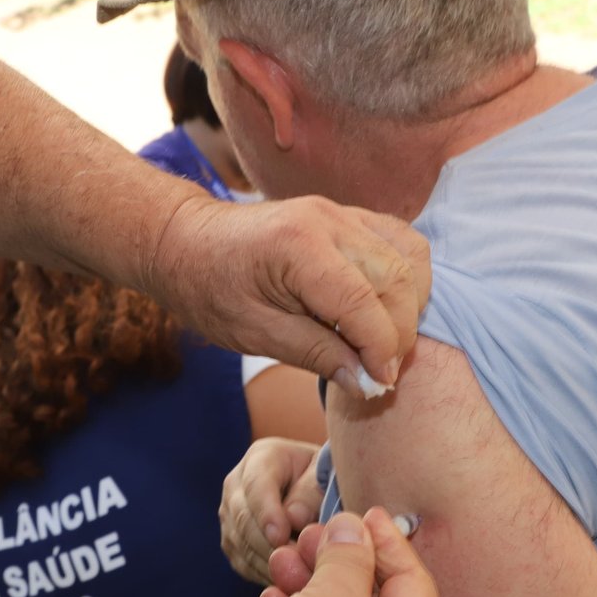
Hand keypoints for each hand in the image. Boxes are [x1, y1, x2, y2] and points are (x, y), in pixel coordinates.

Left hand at [149, 195, 429, 399]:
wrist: (186, 241)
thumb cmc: (208, 288)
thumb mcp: (254, 333)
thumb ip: (316, 354)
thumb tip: (369, 383)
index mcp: (297, 246)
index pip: (363, 301)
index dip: (381, 348)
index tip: (381, 383)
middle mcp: (329, 220)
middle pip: (397, 278)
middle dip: (400, 332)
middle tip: (381, 372)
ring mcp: (342, 212)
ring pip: (409, 257)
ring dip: (409, 305)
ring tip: (382, 342)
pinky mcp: (348, 215)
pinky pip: (399, 241)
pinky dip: (406, 277)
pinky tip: (385, 309)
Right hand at [219, 438, 326, 584]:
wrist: (316, 491)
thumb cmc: (326, 479)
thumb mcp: (327, 475)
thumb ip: (311, 492)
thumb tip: (292, 518)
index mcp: (262, 458)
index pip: (256, 485)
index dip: (266, 513)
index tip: (281, 537)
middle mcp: (237, 484)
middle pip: (243, 519)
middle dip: (268, 545)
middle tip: (297, 565)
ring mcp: (230, 514)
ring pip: (240, 544)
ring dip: (268, 563)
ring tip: (298, 576)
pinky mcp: (232, 541)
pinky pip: (242, 563)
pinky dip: (264, 574)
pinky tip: (289, 582)